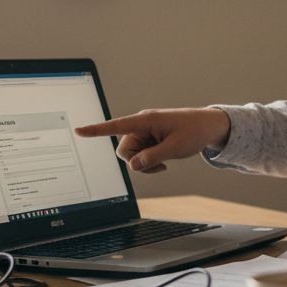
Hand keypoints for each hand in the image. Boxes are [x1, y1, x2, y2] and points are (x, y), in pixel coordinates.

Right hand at [74, 108, 230, 172]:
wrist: (209, 127)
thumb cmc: (194, 132)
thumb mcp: (175, 149)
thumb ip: (152, 158)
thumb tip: (133, 166)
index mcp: (146, 121)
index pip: (116, 126)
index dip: (96, 130)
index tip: (78, 130)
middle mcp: (141, 124)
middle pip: (124, 149)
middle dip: (136, 161)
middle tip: (159, 164)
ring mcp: (145, 131)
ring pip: (131, 154)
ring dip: (144, 163)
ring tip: (164, 161)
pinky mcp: (149, 138)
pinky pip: (140, 154)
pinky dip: (149, 161)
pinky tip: (164, 160)